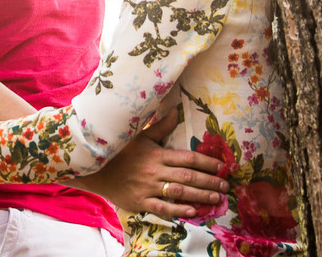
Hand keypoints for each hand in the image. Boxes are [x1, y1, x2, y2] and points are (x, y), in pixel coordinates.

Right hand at [66, 111, 228, 218]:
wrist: (95, 169)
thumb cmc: (120, 151)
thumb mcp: (139, 136)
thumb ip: (160, 126)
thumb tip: (176, 110)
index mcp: (157, 154)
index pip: (188, 158)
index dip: (208, 162)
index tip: (223, 167)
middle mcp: (155, 171)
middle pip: (189, 177)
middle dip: (210, 182)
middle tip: (226, 186)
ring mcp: (148, 188)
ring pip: (180, 194)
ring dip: (201, 197)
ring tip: (217, 199)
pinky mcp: (140, 202)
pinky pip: (163, 208)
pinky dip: (179, 210)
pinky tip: (193, 211)